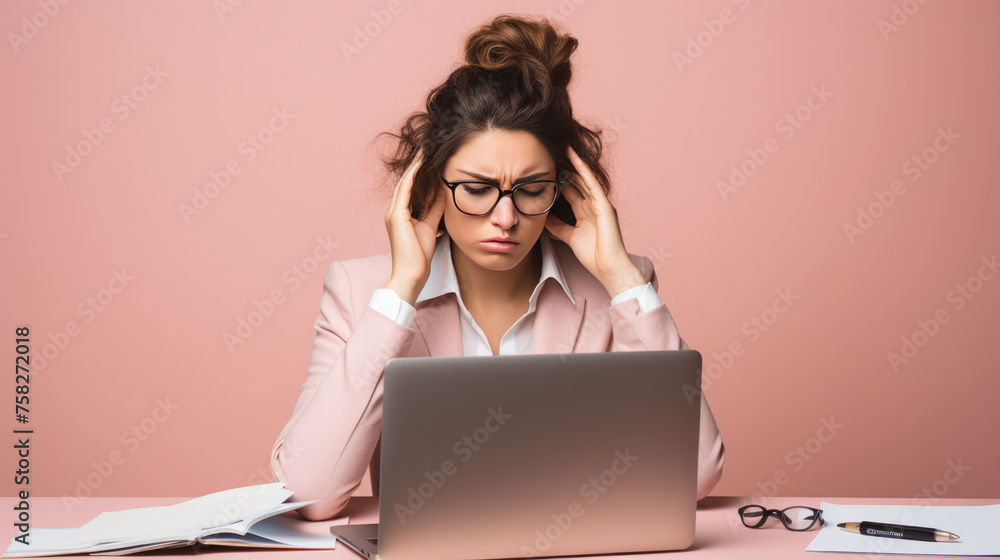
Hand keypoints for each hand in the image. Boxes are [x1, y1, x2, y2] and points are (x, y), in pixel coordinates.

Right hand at [383, 148, 446, 304]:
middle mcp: (394, 210)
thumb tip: (443, 191)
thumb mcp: (431, 226)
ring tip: (425, 149)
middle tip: (427, 145)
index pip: (411, 186)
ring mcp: (393, 212)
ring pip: (405, 182)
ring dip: (415, 165)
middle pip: (407, 180)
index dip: (420, 171)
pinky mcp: (396, 216)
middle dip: (417, 163)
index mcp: (401, 213)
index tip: (431, 157)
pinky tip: (422, 164)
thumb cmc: (420, 256)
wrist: (412, 274)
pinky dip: (414, 176)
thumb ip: (435, 208)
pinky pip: (405, 191)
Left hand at [545, 145, 644, 296]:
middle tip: (553, 152)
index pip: (571, 191)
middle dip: (566, 168)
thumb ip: (558, 226)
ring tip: (564, 148)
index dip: (560, 180)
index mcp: (585, 212)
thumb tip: (543, 216)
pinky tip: (575, 160)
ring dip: (575, 164)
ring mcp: (600, 204)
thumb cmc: (593, 255)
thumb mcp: (569, 236)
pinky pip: (593, 184)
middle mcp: (594, 205)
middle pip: (577, 182)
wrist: (608, 268)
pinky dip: (584, 171)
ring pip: (585, 179)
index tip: (547, 168)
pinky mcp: (605, 206)